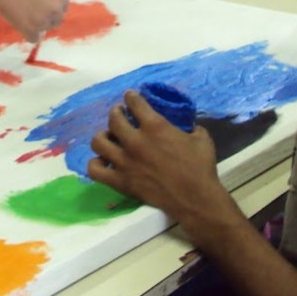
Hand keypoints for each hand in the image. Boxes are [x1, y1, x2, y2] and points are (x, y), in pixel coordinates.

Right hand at [0, 0, 68, 41]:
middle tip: (31, 13)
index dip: (51, 8)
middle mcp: (56, 10)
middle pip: (57, 21)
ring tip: (21, 14)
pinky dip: (27, 34)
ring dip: (35, 26)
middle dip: (46, 19)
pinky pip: (33, 39)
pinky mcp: (32, 30)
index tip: (41, 8)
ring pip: (44, 30)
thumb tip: (48, 11)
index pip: (63, 8)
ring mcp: (44, 21)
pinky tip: (19, 23)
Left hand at [87, 90, 242, 246]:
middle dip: (116, 112)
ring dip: (103, 136)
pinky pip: (94, 169)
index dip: (131, 97)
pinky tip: (103, 161)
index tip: (130, 96)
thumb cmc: (200, 168)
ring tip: (109, 137)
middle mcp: (135, 141)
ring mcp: (124, 162)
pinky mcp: (119, 180)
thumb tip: (185, 124)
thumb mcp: (201, 138)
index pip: (135, 103)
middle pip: (113, 119)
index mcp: (155, 127)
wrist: (194, 199)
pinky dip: (96, 163)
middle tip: (120, 114)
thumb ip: (189, 126)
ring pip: (98, 142)